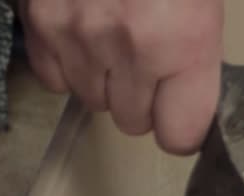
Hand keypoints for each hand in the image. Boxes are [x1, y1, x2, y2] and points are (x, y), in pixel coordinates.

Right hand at [18, 0, 224, 154]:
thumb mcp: (203, 6)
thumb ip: (196, 59)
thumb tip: (192, 104)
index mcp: (184, 42)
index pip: (179, 135)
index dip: (181, 128)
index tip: (182, 118)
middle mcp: (131, 46)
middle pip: (134, 123)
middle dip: (143, 102)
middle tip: (149, 65)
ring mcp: (80, 34)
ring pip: (93, 102)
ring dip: (105, 82)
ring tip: (116, 41)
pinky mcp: (40, 21)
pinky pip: (54, 79)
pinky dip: (67, 64)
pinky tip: (84, 37)